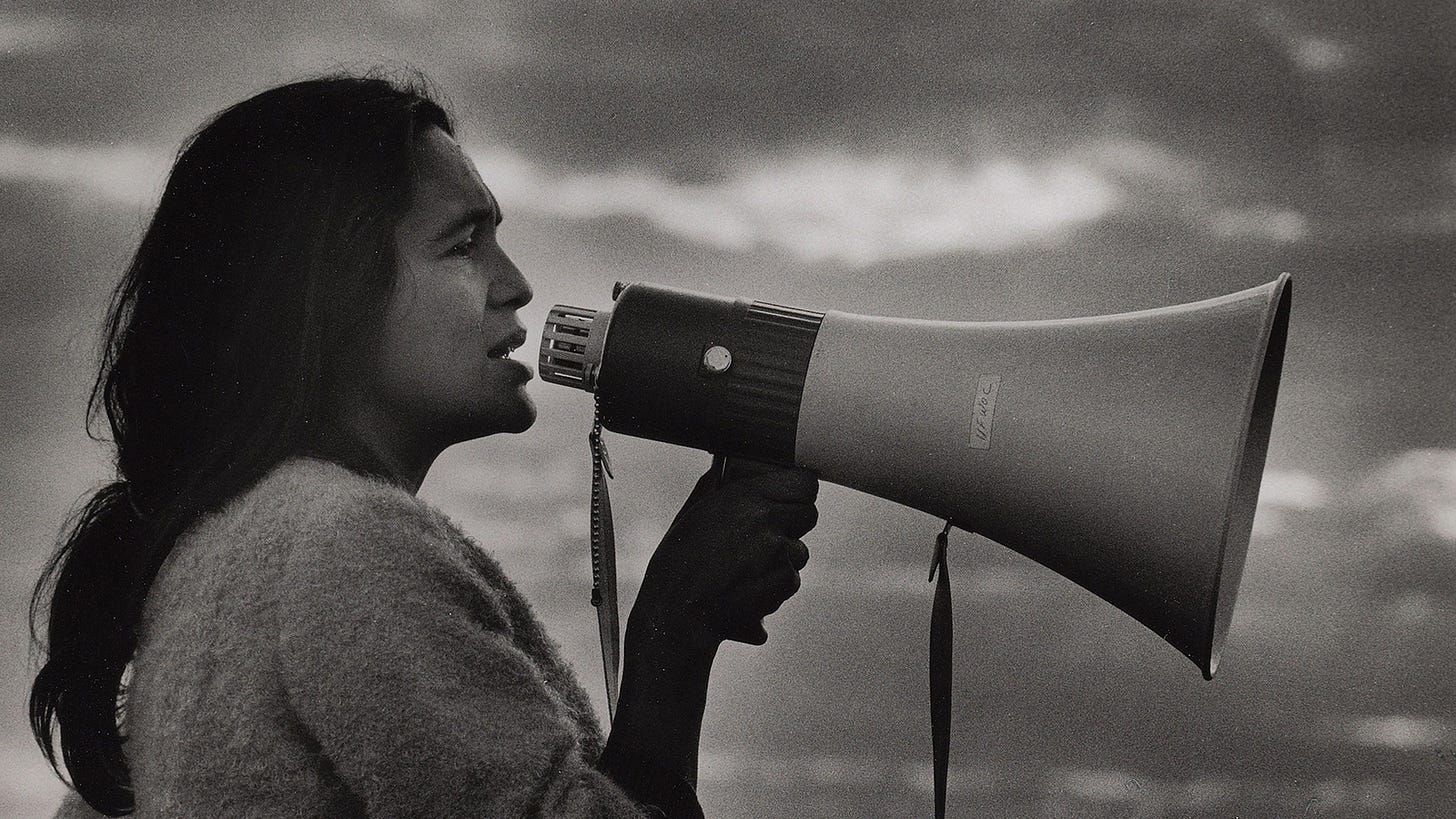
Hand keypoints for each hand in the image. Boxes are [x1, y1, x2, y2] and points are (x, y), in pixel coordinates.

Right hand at [628, 463, 817, 654]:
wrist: (678, 611)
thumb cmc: (677, 566)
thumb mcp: (688, 517)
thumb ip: (708, 493)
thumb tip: (714, 476)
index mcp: (744, 495)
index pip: (802, 483)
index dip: (799, 493)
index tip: (792, 500)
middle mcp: (766, 517)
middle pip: (809, 514)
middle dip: (794, 525)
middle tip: (771, 537)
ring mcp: (778, 549)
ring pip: (801, 551)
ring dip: (783, 559)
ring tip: (750, 570)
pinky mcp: (784, 579)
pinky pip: (792, 579)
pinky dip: (776, 586)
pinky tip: (750, 589)